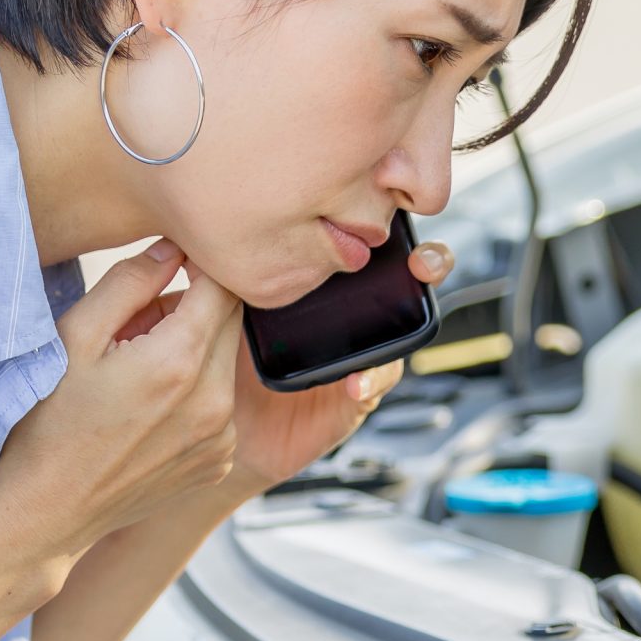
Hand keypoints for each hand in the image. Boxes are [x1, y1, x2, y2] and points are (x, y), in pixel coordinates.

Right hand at [0, 240, 243, 574]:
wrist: (45, 512)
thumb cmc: (46, 424)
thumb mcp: (73, 338)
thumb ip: (129, 283)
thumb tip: (172, 249)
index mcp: (179, 363)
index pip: (224, 287)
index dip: (200, 266)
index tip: (175, 265)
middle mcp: (214, 403)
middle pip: (232, 323)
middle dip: (195, 307)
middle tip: (142, 321)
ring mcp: (221, 438)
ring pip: (228, 364)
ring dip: (196, 350)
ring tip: (140, 365)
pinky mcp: (218, 462)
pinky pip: (222, 405)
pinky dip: (197, 393)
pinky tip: (150, 407)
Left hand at [226, 238, 454, 491]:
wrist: (226, 423)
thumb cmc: (225, 360)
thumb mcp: (229, 312)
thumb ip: (235, 280)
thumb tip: (211, 247)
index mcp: (327, 285)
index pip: (368, 245)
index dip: (391, 225)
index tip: (391, 217)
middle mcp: (353, 314)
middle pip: (406, 279)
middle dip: (430, 260)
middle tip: (422, 263)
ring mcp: (363, 352)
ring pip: (406, 330)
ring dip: (413, 320)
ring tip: (400, 327)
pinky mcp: (360, 393)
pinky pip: (379, 380)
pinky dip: (371, 379)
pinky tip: (353, 381)